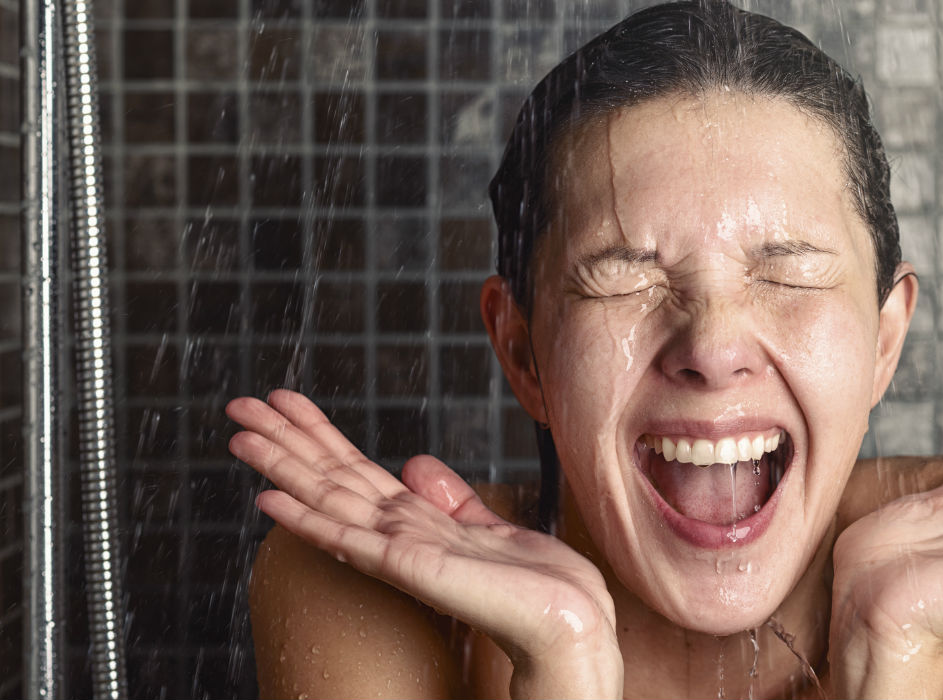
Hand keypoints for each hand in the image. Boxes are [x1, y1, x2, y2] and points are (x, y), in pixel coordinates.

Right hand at [226, 390, 621, 698]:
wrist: (565, 619)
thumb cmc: (536, 584)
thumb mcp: (490, 526)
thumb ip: (450, 500)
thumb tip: (417, 466)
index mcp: (416, 522)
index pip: (354, 469)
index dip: (318, 434)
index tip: (285, 402)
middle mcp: (397, 535)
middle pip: (328, 476)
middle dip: (284, 440)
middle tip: (238, 406)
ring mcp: (396, 551)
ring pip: (326, 498)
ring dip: (281, 467)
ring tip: (238, 437)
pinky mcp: (405, 567)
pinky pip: (346, 538)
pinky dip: (306, 519)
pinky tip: (270, 501)